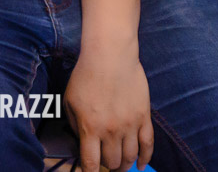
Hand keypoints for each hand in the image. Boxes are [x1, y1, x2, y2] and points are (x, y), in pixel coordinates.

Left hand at [65, 44, 152, 171]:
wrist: (110, 55)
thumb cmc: (86, 75)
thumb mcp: (69, 100)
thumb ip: (74, 124)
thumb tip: (80, 141)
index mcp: (89, 128)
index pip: (90, 164)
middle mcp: (111, 131)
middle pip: (112, 162)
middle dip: (107, 167)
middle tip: (105, 164)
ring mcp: (130, 125)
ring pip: (130, 157)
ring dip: (124, 165)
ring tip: (120, 165)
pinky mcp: (144, 117)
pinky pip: (148, 144)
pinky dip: (146, 158)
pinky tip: (141, 165)